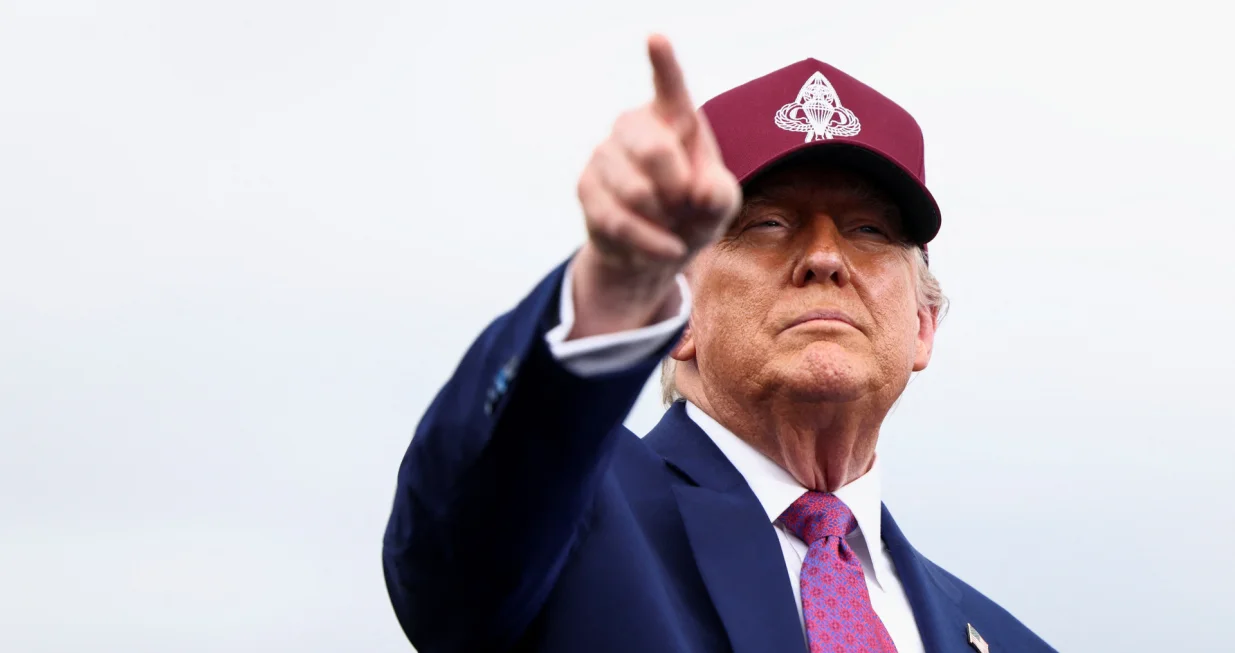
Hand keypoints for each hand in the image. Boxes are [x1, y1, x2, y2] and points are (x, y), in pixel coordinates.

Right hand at [570, 35, 741, 338]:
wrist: (656, 247)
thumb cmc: (695, 210)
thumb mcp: (720, 204)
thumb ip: (720, 194)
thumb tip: (699, 192)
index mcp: (673, 116)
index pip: (670, 85)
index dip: (663, 62)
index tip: (656, 37)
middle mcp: (634, 126)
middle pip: (654, 149)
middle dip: (677, 187)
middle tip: (685, 203)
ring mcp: (604, 154)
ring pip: (634, 191)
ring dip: (662, 219)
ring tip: (669, 222)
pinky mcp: (586, 187)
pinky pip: (619, 220)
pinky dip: (649, 242)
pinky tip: (664, 246)